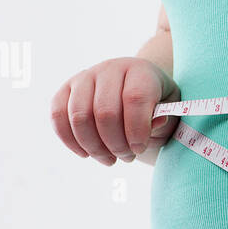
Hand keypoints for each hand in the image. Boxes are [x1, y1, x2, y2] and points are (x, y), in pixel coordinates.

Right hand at [50, 57, 179, 164]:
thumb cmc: (157, 107)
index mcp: (140, 70)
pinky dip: (70, 141)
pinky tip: (87, 154)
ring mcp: (85, 77)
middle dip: (116, 144)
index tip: (140, 149)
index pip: (135, 98)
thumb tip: (155, 122)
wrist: (136, 95)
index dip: (137, 129)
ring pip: (79, 116)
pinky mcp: (66, 91)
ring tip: (110, 159)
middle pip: (104, 111)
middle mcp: (110, 69)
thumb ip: (164, 119)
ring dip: (94, 147)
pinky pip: (57, 116)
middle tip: (128, 157)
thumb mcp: (170, 113)